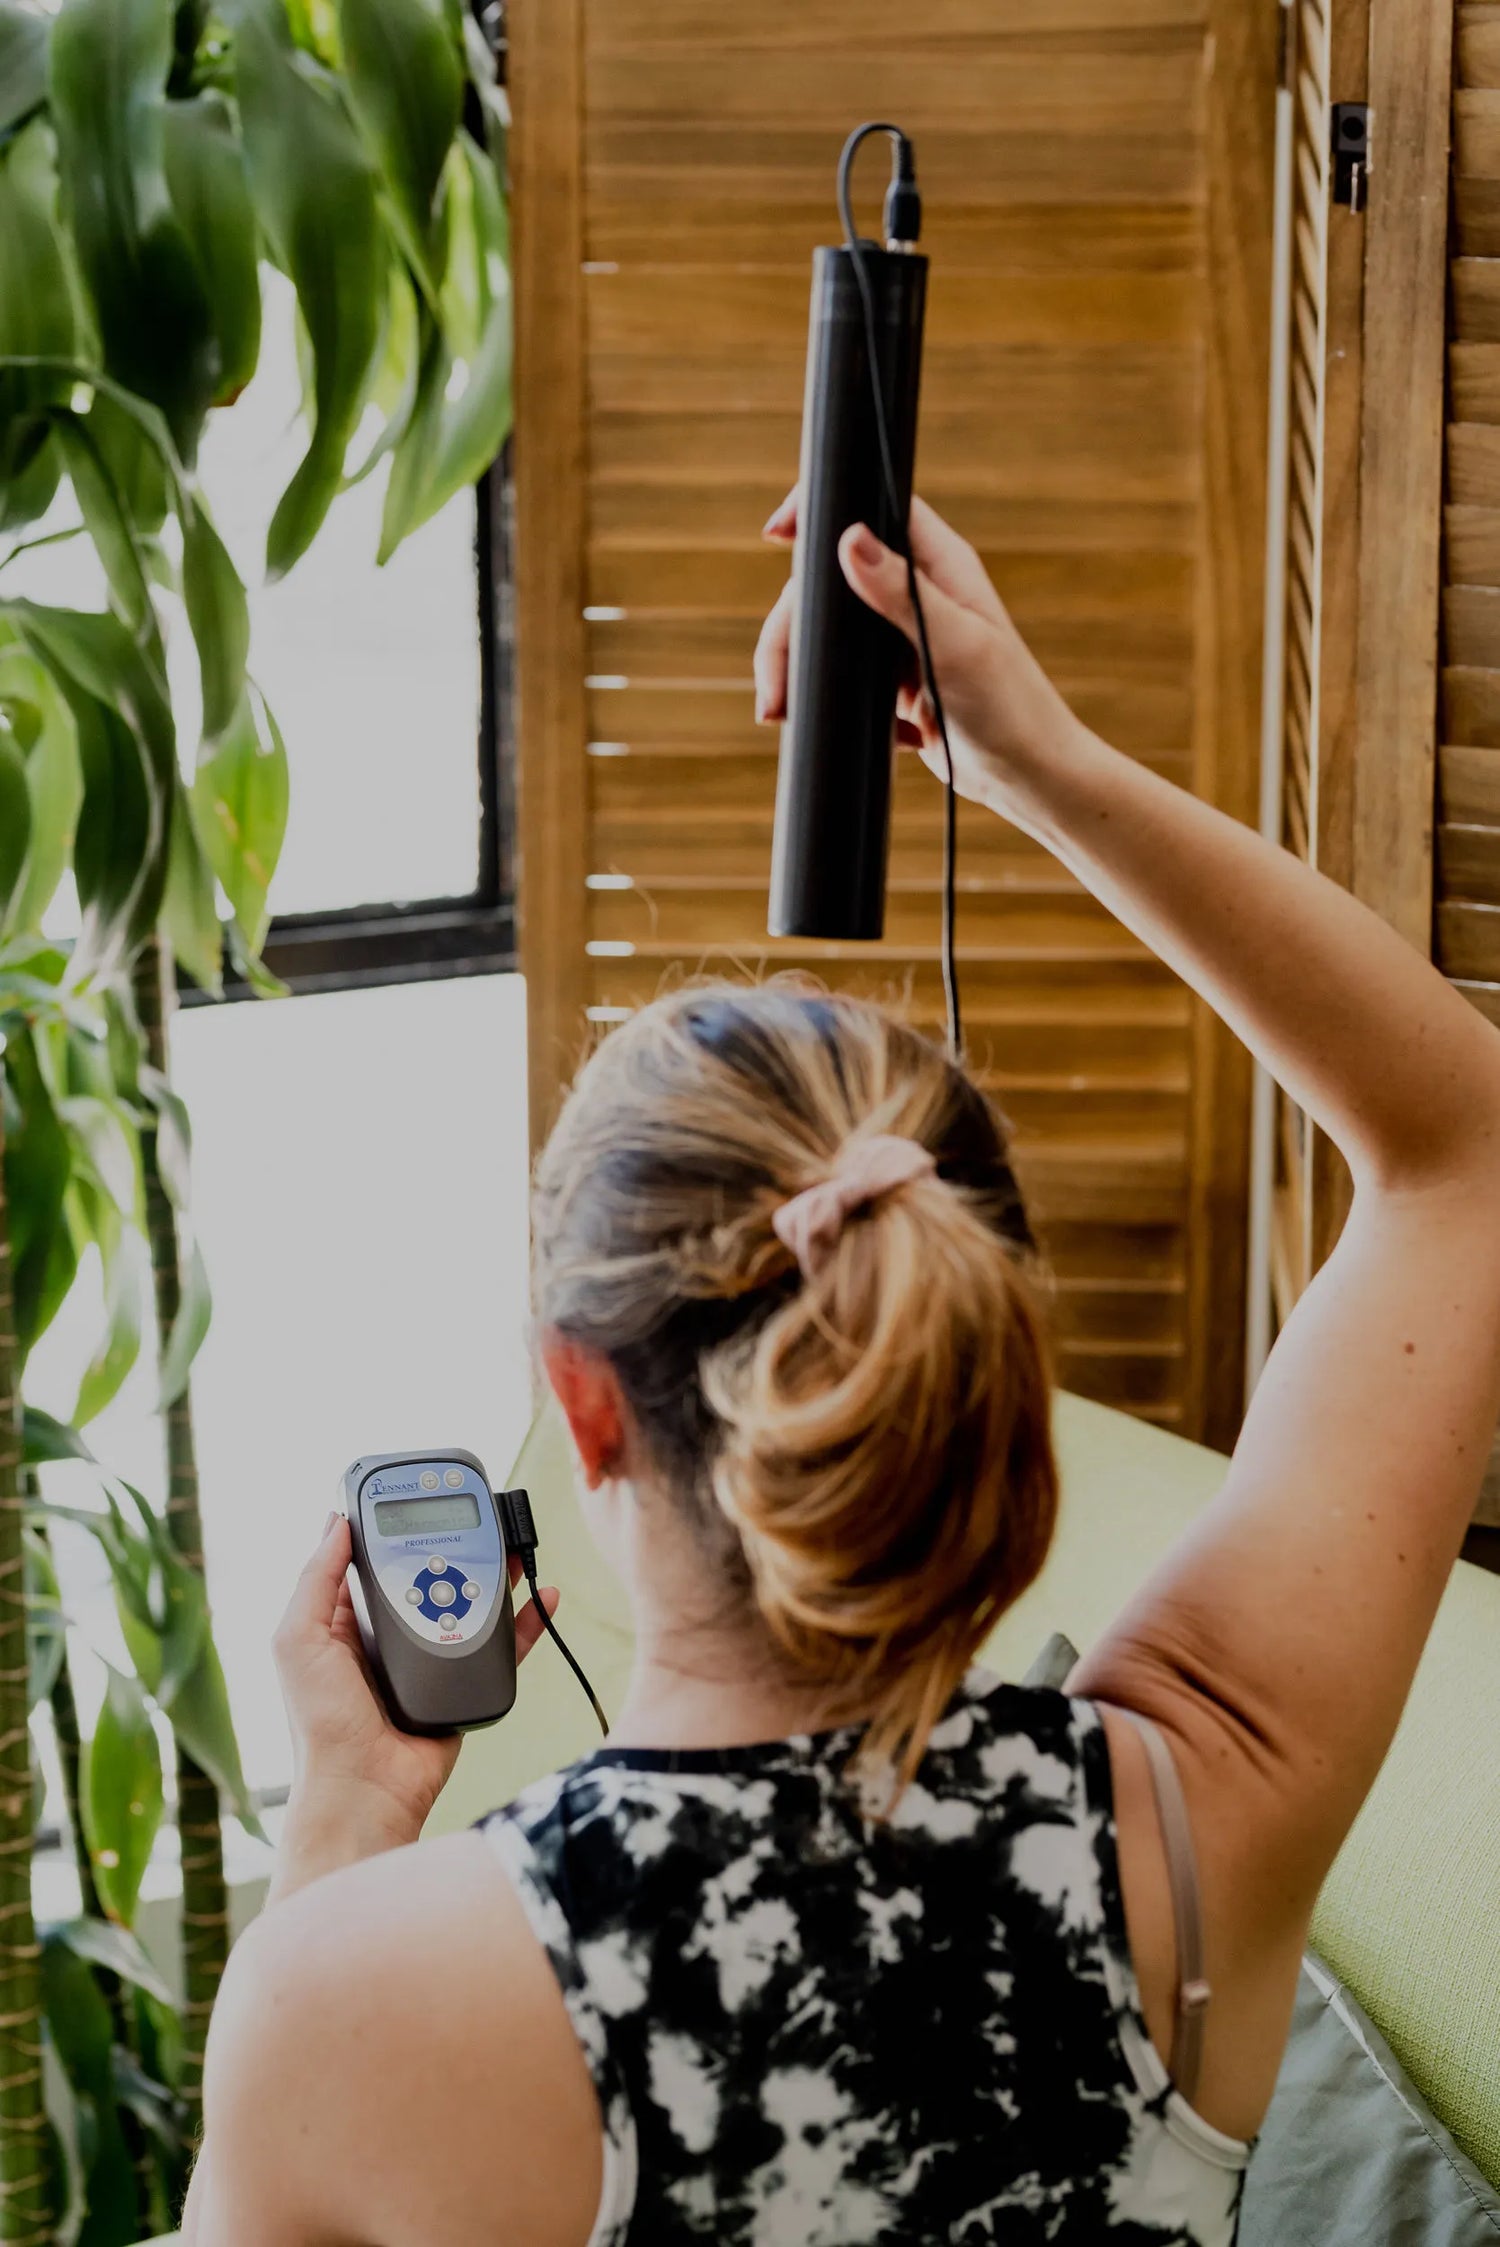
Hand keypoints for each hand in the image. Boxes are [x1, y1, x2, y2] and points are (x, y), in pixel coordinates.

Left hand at [269, 1514, 560, 1895]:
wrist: (366, 1790)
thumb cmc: (321, 1725)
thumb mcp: (298, 1641)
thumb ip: (315, 1581)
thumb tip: (336, 1523)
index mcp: (344, 1620)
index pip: (371, 1561)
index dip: (391, 1529)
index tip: (414, 1496)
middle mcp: (388, 1634)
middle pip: (429, 1574)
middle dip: (454, 1544)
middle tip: (478, 1515)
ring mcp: (429, 1657)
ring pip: (469, 1601)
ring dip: (494, 1573)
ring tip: (513, 1545)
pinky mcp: (462, 1682)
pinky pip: (500, 1645)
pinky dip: (525, 1621)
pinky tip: (543, 1597)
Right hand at [754, 491, 1080, 809]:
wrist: (1027, 776)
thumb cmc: (1010, 708)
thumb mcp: (955, 645)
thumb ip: (901, 593)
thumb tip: (850, 539)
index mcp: (939, 565)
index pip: (876, 509)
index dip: (824, 510)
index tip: (777, 534)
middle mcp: (919, 593)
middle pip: (832, 579)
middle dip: (791, 627)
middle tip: (773, 685)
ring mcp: (904, 637)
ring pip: (831, 632)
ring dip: (798, 669)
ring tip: (778, 713)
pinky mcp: (896, 681)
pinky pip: (843, 675)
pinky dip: (829, 699)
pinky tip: (842, 727)